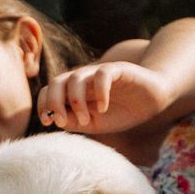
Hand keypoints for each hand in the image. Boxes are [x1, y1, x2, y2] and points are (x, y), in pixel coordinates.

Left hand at [37, 61, 171, 134]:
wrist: (151, 100)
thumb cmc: (121, 112)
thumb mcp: (94, 123)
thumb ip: (74, 122)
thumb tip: (55, 120)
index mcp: (74, 92)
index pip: (49, 90)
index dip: (43, 104)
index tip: (47, 122)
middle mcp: (83, 79)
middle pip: (56, 81)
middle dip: (53, 101)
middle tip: (61, 121)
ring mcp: (98, 73)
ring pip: (75, 78)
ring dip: (75, 101)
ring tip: (87, 119)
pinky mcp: (117, 69)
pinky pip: (102, 74)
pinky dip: (99, 91)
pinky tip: (104, 107)